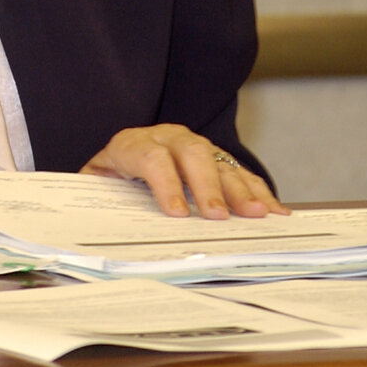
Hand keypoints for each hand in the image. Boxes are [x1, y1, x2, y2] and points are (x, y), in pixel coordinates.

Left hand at [80, 124, 286, 218]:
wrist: (122, 157)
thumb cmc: (109, 178)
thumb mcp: (93, 184)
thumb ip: (95, 196)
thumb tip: (94, 227)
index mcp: (132, 145)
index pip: (151, 158)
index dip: (165, 184)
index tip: (177, 214)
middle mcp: (166, 139)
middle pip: (192, 154)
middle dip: (207, 186)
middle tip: (218, 216)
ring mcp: (194, 145)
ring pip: (220, 161)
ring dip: (240, 189)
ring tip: (256, 214)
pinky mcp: (214, 157)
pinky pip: (239, 171)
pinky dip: (258, 191)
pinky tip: (272, 209)